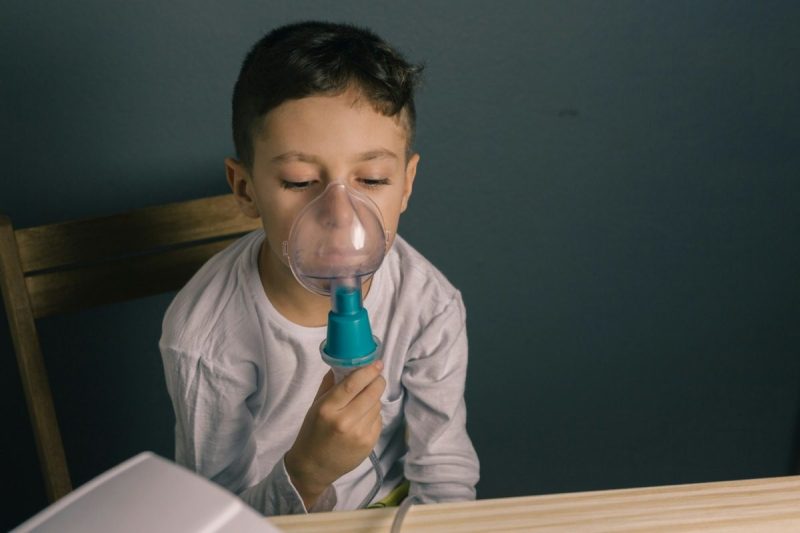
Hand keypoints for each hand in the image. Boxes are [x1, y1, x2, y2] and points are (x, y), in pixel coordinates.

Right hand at [285, 361, 385, 508]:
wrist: (313, 467)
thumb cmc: (312, 433)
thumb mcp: (315, 406)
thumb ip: (330, 384)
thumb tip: (344, 363)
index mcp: (327, 409)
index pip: (353, 384)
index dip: (368, 371)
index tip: (376, 363)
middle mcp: (344, 421)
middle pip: (371, 393)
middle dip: (378, 381)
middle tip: (377, 377)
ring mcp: (359, 434)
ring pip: (377, 406)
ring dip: (374, 398)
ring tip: (364, 401)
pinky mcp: (369, 444)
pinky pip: (378, 420)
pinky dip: (374, 414)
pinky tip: (363, 418)